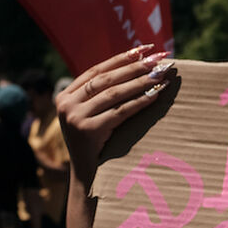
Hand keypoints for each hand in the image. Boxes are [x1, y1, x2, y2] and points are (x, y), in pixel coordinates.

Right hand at [56, 44, 174, 188]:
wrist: (88, 178)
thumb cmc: (97, 145)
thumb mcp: (92, 115)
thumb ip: (102, 96)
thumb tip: (137, 67)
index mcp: (65, 96)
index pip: (98, 71)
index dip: (122, 58)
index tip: (146, 49)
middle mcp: (65, 104)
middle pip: (107, 79)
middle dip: (136, 67)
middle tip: (161, 59)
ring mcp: (74, 117)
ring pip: (114, 93)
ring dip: (141, 82)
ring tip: (162, 74)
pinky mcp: (87, 131)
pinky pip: (120, 112)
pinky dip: (140, 102)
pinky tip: (156, 95)